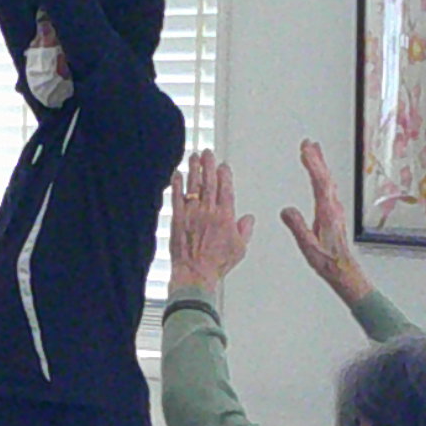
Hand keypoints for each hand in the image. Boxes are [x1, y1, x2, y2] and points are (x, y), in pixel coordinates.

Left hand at [165, 149, 249, 295]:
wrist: (195, 273)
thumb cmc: (216, 263)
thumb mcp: (240, 248)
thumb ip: (245, 230)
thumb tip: (248, 219)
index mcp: (225, 216)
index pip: (226, 189)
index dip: (224, 175)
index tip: (223, 166)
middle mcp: (208, 211)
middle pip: (209, 182)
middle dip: (208, 165)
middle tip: (207, 152)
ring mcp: (192, 213)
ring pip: (193, 186)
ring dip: (194, 169)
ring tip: (194, 156)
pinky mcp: (178, 219)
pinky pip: (177, 197)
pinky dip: (177, 184)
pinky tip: (177, 174)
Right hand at [281, 137, 369, 305]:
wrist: (343, 269)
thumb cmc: (327, 260)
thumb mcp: (307, 245)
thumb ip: (297, 226)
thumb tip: (287, 210)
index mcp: (327, 212)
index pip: (319, 182)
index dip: (313, 163)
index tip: (305, 149)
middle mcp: (334, 208)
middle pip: (325, 177)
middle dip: (317, 158)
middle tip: (309, 143)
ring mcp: (336, 209)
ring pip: (329, 181)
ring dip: (321, 165)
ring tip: (314, 152)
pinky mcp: (336, 213)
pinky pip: (329, 188)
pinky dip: (324, 176)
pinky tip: (320, 176)